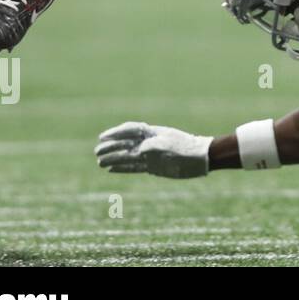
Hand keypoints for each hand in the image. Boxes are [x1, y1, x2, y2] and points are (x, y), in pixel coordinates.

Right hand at [94, 122, 210, 178]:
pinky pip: (134, 167)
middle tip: (97, 151)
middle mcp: (149, 143)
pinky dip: (122, 168)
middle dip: (111, 146)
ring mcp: (151, 155)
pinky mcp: (153, 166)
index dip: (116, 133)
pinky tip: (111, 169)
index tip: (102, 137)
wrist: (201, 158)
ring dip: (114, 158)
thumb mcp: (171, 145)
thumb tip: (140, 150)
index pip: (130, 130)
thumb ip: (155, 146)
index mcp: (153, 133)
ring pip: (128, 156)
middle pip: (126, 143)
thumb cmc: (187, 148)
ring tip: (99, 162)